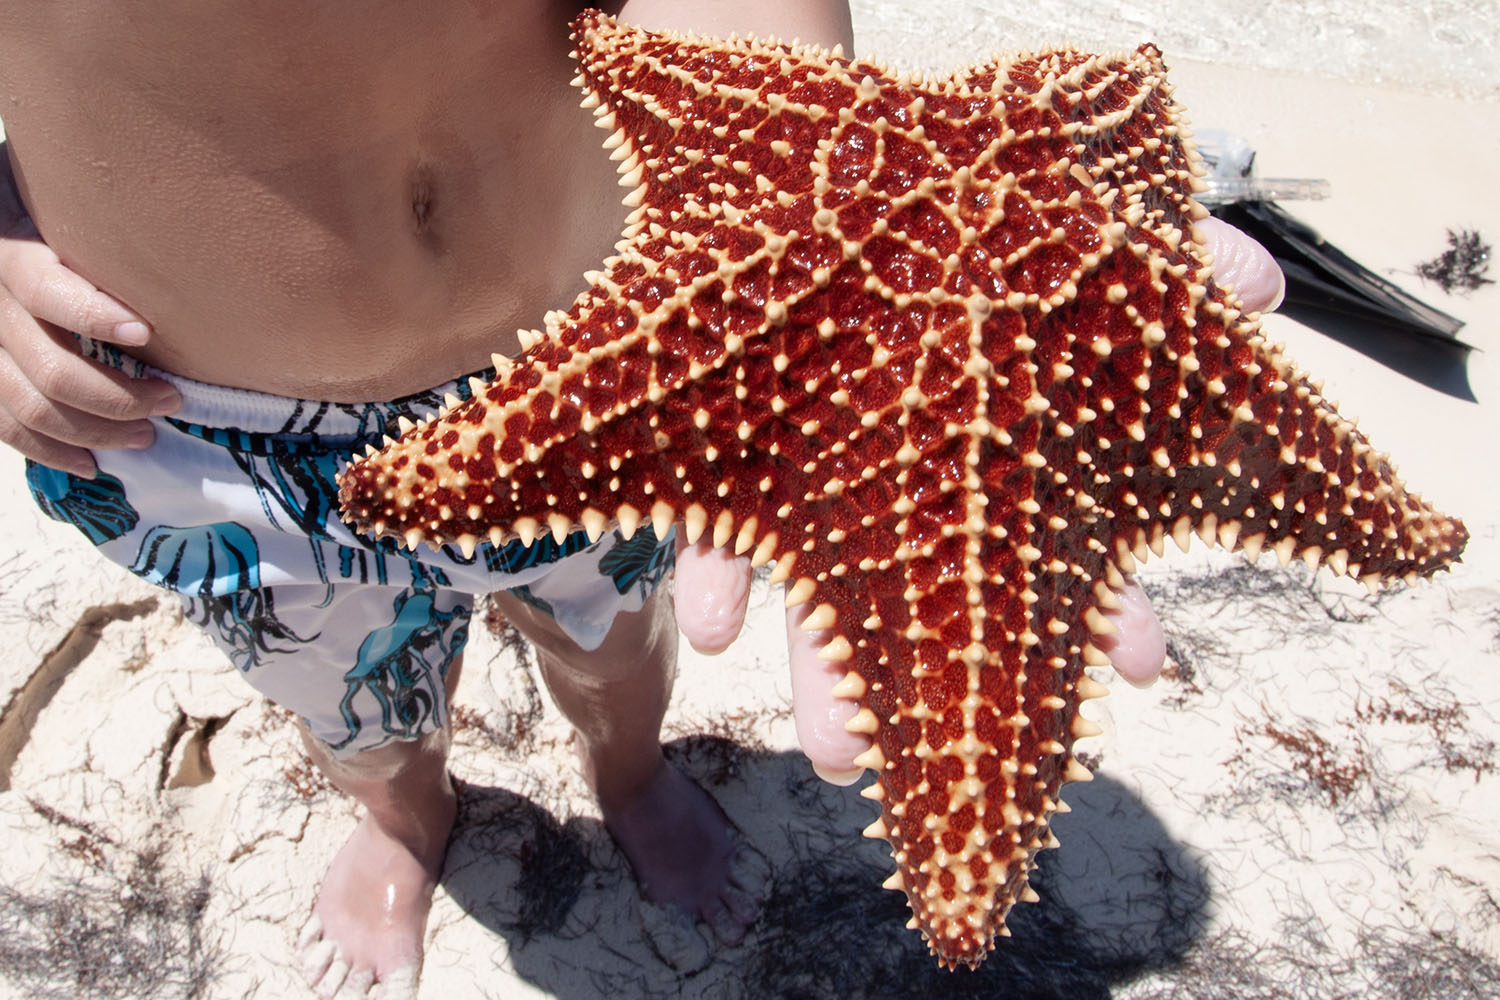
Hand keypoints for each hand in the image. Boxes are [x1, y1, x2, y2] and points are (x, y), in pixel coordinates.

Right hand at [0, 145, 180, 477]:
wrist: (2, 216)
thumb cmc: (59, 215)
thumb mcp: (76, 210)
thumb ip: (116, 232)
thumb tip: (207, 243)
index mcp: (14, 253)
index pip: (45, 289)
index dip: (92, 315)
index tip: (144, 332)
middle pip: (48, 365)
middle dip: (117, 396)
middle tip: (171, 401)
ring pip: (27, 404)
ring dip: (93, 430)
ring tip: (145, 436)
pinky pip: (4, 426)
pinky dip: (49, 452)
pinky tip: (91, 464)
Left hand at [674, 220, 1284, 783]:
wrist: (830, 173)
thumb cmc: (968, 221)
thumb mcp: (1072, 230)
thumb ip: (1162, 256)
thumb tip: (1258, 278)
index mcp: (1000, 451)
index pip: (1064, 547)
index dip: (1103, 605)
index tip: (1133, 668)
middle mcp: (914, 479)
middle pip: (932, 593)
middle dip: (935, 681)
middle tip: (956, 764)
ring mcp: (823, 474)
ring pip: (827, 583)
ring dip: (826, 670)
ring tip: (833, 746)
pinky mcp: (738, 444)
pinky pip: (720, 513)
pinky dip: (718, 570)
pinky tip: (711, 627)